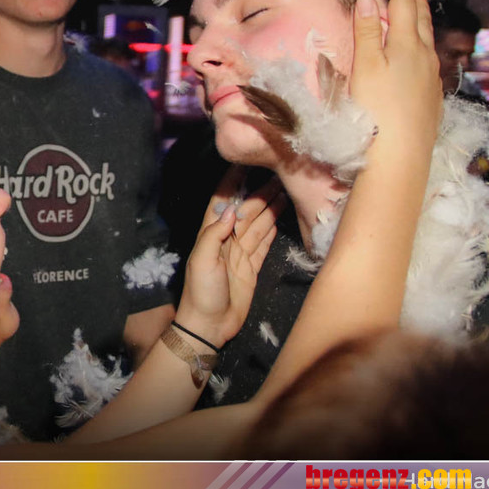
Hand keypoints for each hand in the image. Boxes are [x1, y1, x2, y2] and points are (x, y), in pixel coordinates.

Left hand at [176, 166, 285, 346]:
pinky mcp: (252, 267)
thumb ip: (214, 234)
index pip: (223, 202)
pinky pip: (264, 243)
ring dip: (271, 206)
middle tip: (281, 175)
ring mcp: (240, 253)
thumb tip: (232, 210)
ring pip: (259, 224)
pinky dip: (273, 228)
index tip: (246, 163)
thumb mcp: (201, 261)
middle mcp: (227, 239)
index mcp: (211, 234)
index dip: (233, 183)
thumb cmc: (201, 292)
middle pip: (247, 210)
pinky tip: (282, 214)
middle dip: (261, 192)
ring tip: (287, 189)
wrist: (209, 326)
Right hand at [350, 0, 441, 157]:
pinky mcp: (431, 99)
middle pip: (421, 19)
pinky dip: (424, 44)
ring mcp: (431, 79)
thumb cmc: (377, 110)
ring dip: (422, 19)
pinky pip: (430, 60)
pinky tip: (421, 53)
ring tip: (421, 6)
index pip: (403, 3)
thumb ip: (368, 31)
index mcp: (407, 45)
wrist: (401, 155)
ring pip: (429, 39)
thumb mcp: (365, 67)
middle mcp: (425, 58)